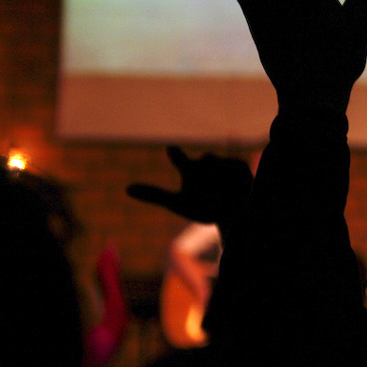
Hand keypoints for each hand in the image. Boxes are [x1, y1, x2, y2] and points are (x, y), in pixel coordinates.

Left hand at [127, 146, 251, 227]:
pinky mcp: (240, 167)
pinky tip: (232, 190)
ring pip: (218, 166)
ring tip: (219, 195)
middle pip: (203, 163)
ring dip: (217, 179)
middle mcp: (206, 163)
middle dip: (204, 172)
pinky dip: (232, 181)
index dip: (177, 156)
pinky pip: (234, 169)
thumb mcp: (178, 204)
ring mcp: (224, 164)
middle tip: (206, 186)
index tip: (171, 149)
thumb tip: (126, 188)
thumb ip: (154, 195)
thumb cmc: (204, 209)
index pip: (181, 161)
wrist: (232, 216)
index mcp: (190, 169)